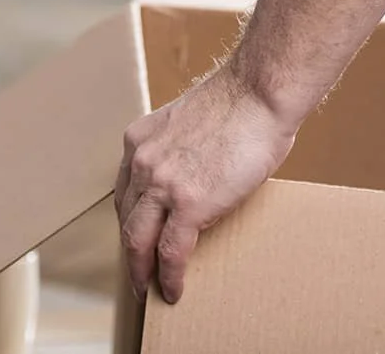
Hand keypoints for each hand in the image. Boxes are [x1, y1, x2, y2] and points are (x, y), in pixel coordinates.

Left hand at [115, 65, 296, 305]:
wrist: (259, 94)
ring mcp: (162, 183)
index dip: (129, 220)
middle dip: (129, 251)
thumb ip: (180, 152)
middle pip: (126, 219)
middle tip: (136, 274)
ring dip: (141, 271)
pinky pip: (170, 252)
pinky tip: (174, 290)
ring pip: (138, 240)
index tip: (136, 237)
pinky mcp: (188, 203)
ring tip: (149, 290)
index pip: (125, 191)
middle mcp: (142, 161)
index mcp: (140, 140)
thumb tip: (195, 180)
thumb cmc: (241, 104)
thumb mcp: (189, 123)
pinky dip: (169, 276)